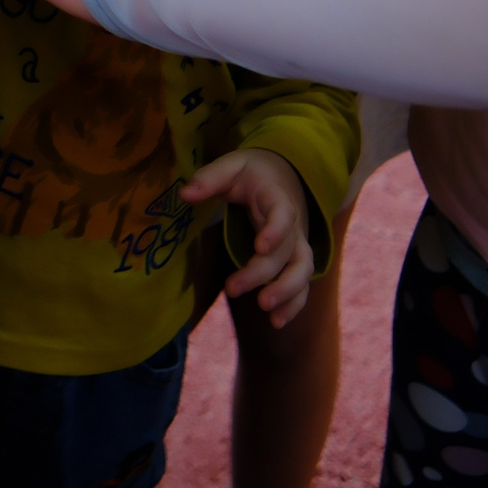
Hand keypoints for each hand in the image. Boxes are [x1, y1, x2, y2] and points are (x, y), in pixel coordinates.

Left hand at [184, 148, 315, 327]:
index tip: (258, 247)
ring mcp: (297, 244)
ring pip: (303, 271)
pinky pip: (302, 285)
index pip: (284, 214)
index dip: (276, 231)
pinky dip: (293, 304)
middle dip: (264, 273)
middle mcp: (294, 224)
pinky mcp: (295, 260)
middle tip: (233, 288)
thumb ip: (209, 179)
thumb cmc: (253, 172)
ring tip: (265, 311)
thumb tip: (184, 194)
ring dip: (287, 293)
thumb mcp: (231, 165)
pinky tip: (276, 322)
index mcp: (277, 198)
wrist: (285, 174)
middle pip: (287, 252)